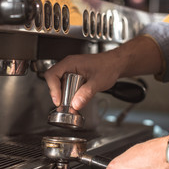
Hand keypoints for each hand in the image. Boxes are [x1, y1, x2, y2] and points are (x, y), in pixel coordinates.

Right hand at [44, 36, 162, 109]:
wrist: (116, 64)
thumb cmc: (109, 66)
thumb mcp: (98, 81)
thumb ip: (86, 93)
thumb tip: (75, 105)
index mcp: (70, 63)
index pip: (52, 75)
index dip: (53, 89)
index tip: (58, 101)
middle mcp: (68, 66)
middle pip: (53, 81)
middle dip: (57, 93)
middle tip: (64, 104)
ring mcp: (70, 71)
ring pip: (58, 84)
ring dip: (62, 94)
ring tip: (70, 101)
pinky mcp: (73, 76)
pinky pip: (65, 85)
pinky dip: (67, 93)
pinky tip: (74, 98)